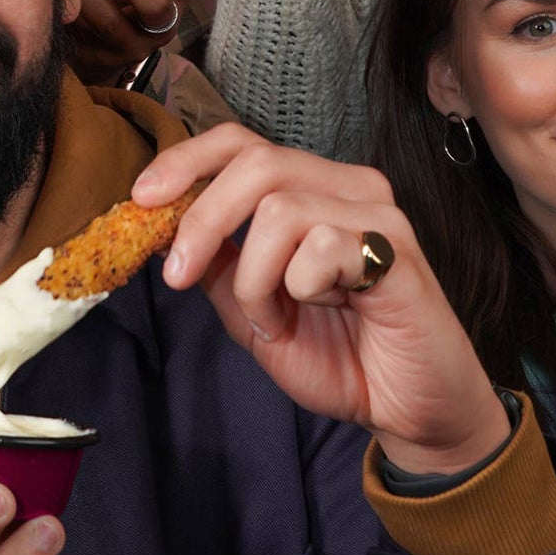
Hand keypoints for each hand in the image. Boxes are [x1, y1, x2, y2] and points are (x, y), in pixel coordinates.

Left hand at [134, 126, 507, 475]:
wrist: (413, 410)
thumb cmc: (343, 357)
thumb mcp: (255, 313)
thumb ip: (219, 267)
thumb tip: (168, 226)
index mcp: (312, 190)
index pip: (242, 144)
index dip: (187, 161)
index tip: (142, 198)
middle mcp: (347, 187)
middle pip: (255, 162)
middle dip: (202, 218)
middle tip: (178, 276)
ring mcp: (376, 212)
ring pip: (279, 209)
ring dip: (257, 277)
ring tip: (279, 317)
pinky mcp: (398, 249)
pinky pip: (319, 247)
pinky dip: (300, 290)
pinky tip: (329, 312)